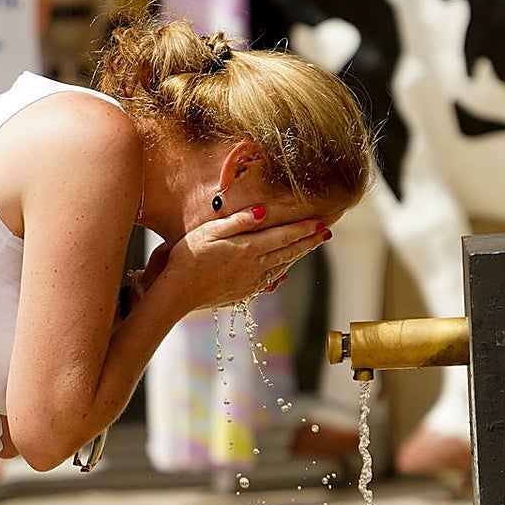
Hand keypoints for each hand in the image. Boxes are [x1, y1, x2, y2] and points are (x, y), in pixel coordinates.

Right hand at [162, 207, 329, 310]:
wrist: (178, 293)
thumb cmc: (188, 258)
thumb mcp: (210, 231)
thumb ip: (238, 221)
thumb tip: (263, 211)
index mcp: (248, 248)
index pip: (284, 236)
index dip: (305, 229)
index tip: (321, 223)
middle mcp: (255, 266)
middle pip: (289, 252)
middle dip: (309, 242)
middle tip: (326, 234)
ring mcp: (251, 282)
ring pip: (282, 267)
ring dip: (298, 256)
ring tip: (310, 247)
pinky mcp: (244, 293)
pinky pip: (270, 280)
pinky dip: (282, 271)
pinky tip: (285, 269)